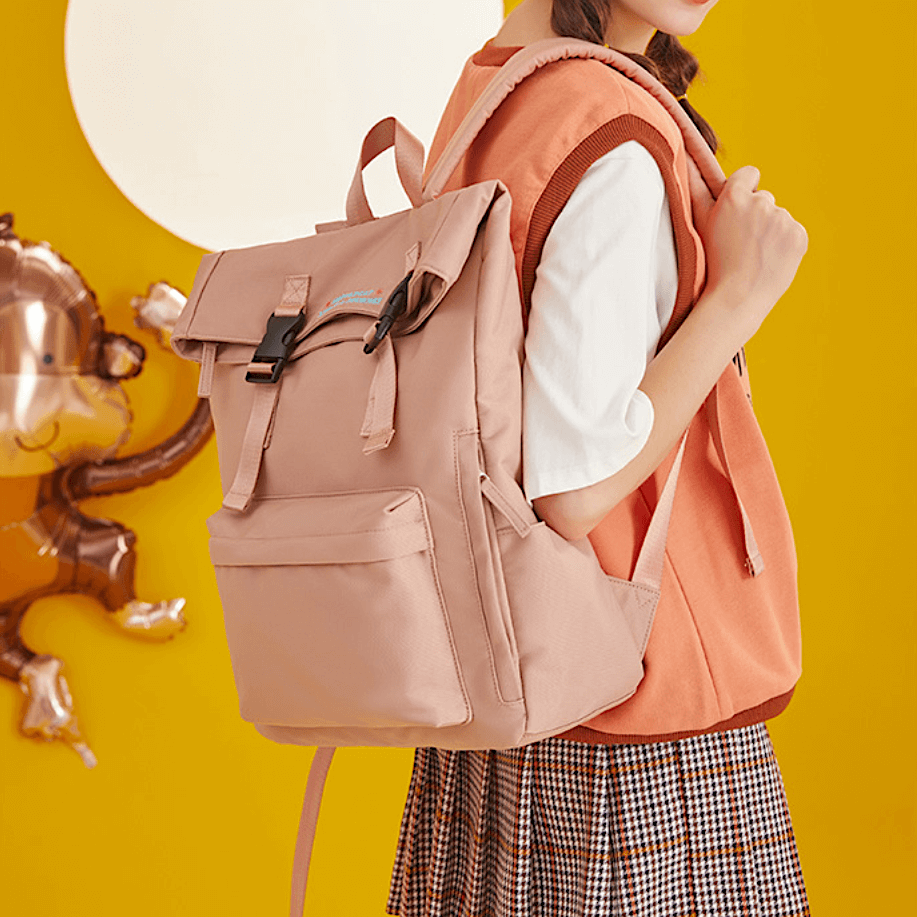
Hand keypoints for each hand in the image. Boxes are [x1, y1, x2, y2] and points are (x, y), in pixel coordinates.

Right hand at [693, 165, 808, 339]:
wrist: (735, 298)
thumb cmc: (712, 263)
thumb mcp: (699, 223)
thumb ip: (693, 187)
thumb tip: (680, 157)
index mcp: (734, 196)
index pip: (748, 173)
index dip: (743, 192)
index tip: (737, 212)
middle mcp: (761, 202)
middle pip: (763, 198)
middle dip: (755, 216)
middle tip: (741, 244)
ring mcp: (783, 219)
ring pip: (778, 216)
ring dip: (769, 231)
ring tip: (754, 256)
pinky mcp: (798, 235)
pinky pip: (792, 232)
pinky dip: (784, 244)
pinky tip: (769, 260)